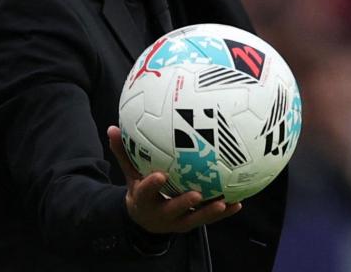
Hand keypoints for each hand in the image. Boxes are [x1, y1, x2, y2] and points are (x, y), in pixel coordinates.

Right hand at [107, 126, 241, 233]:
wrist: (145, 219)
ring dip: (210, 212)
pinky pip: (209, 219)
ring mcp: (178, 221)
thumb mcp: (130, 174)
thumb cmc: (141, 190)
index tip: (160, 176)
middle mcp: (161, 214)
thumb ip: (124, 153)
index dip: (152, 185)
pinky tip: (238, 203)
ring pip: (195, 219)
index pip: (146, 192)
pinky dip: (224, 213)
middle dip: (184, 203)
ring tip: (224, 203)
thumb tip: (112, 128)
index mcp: (144, 200)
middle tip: (197, 193)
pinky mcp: (192, 223)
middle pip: (173, 210)